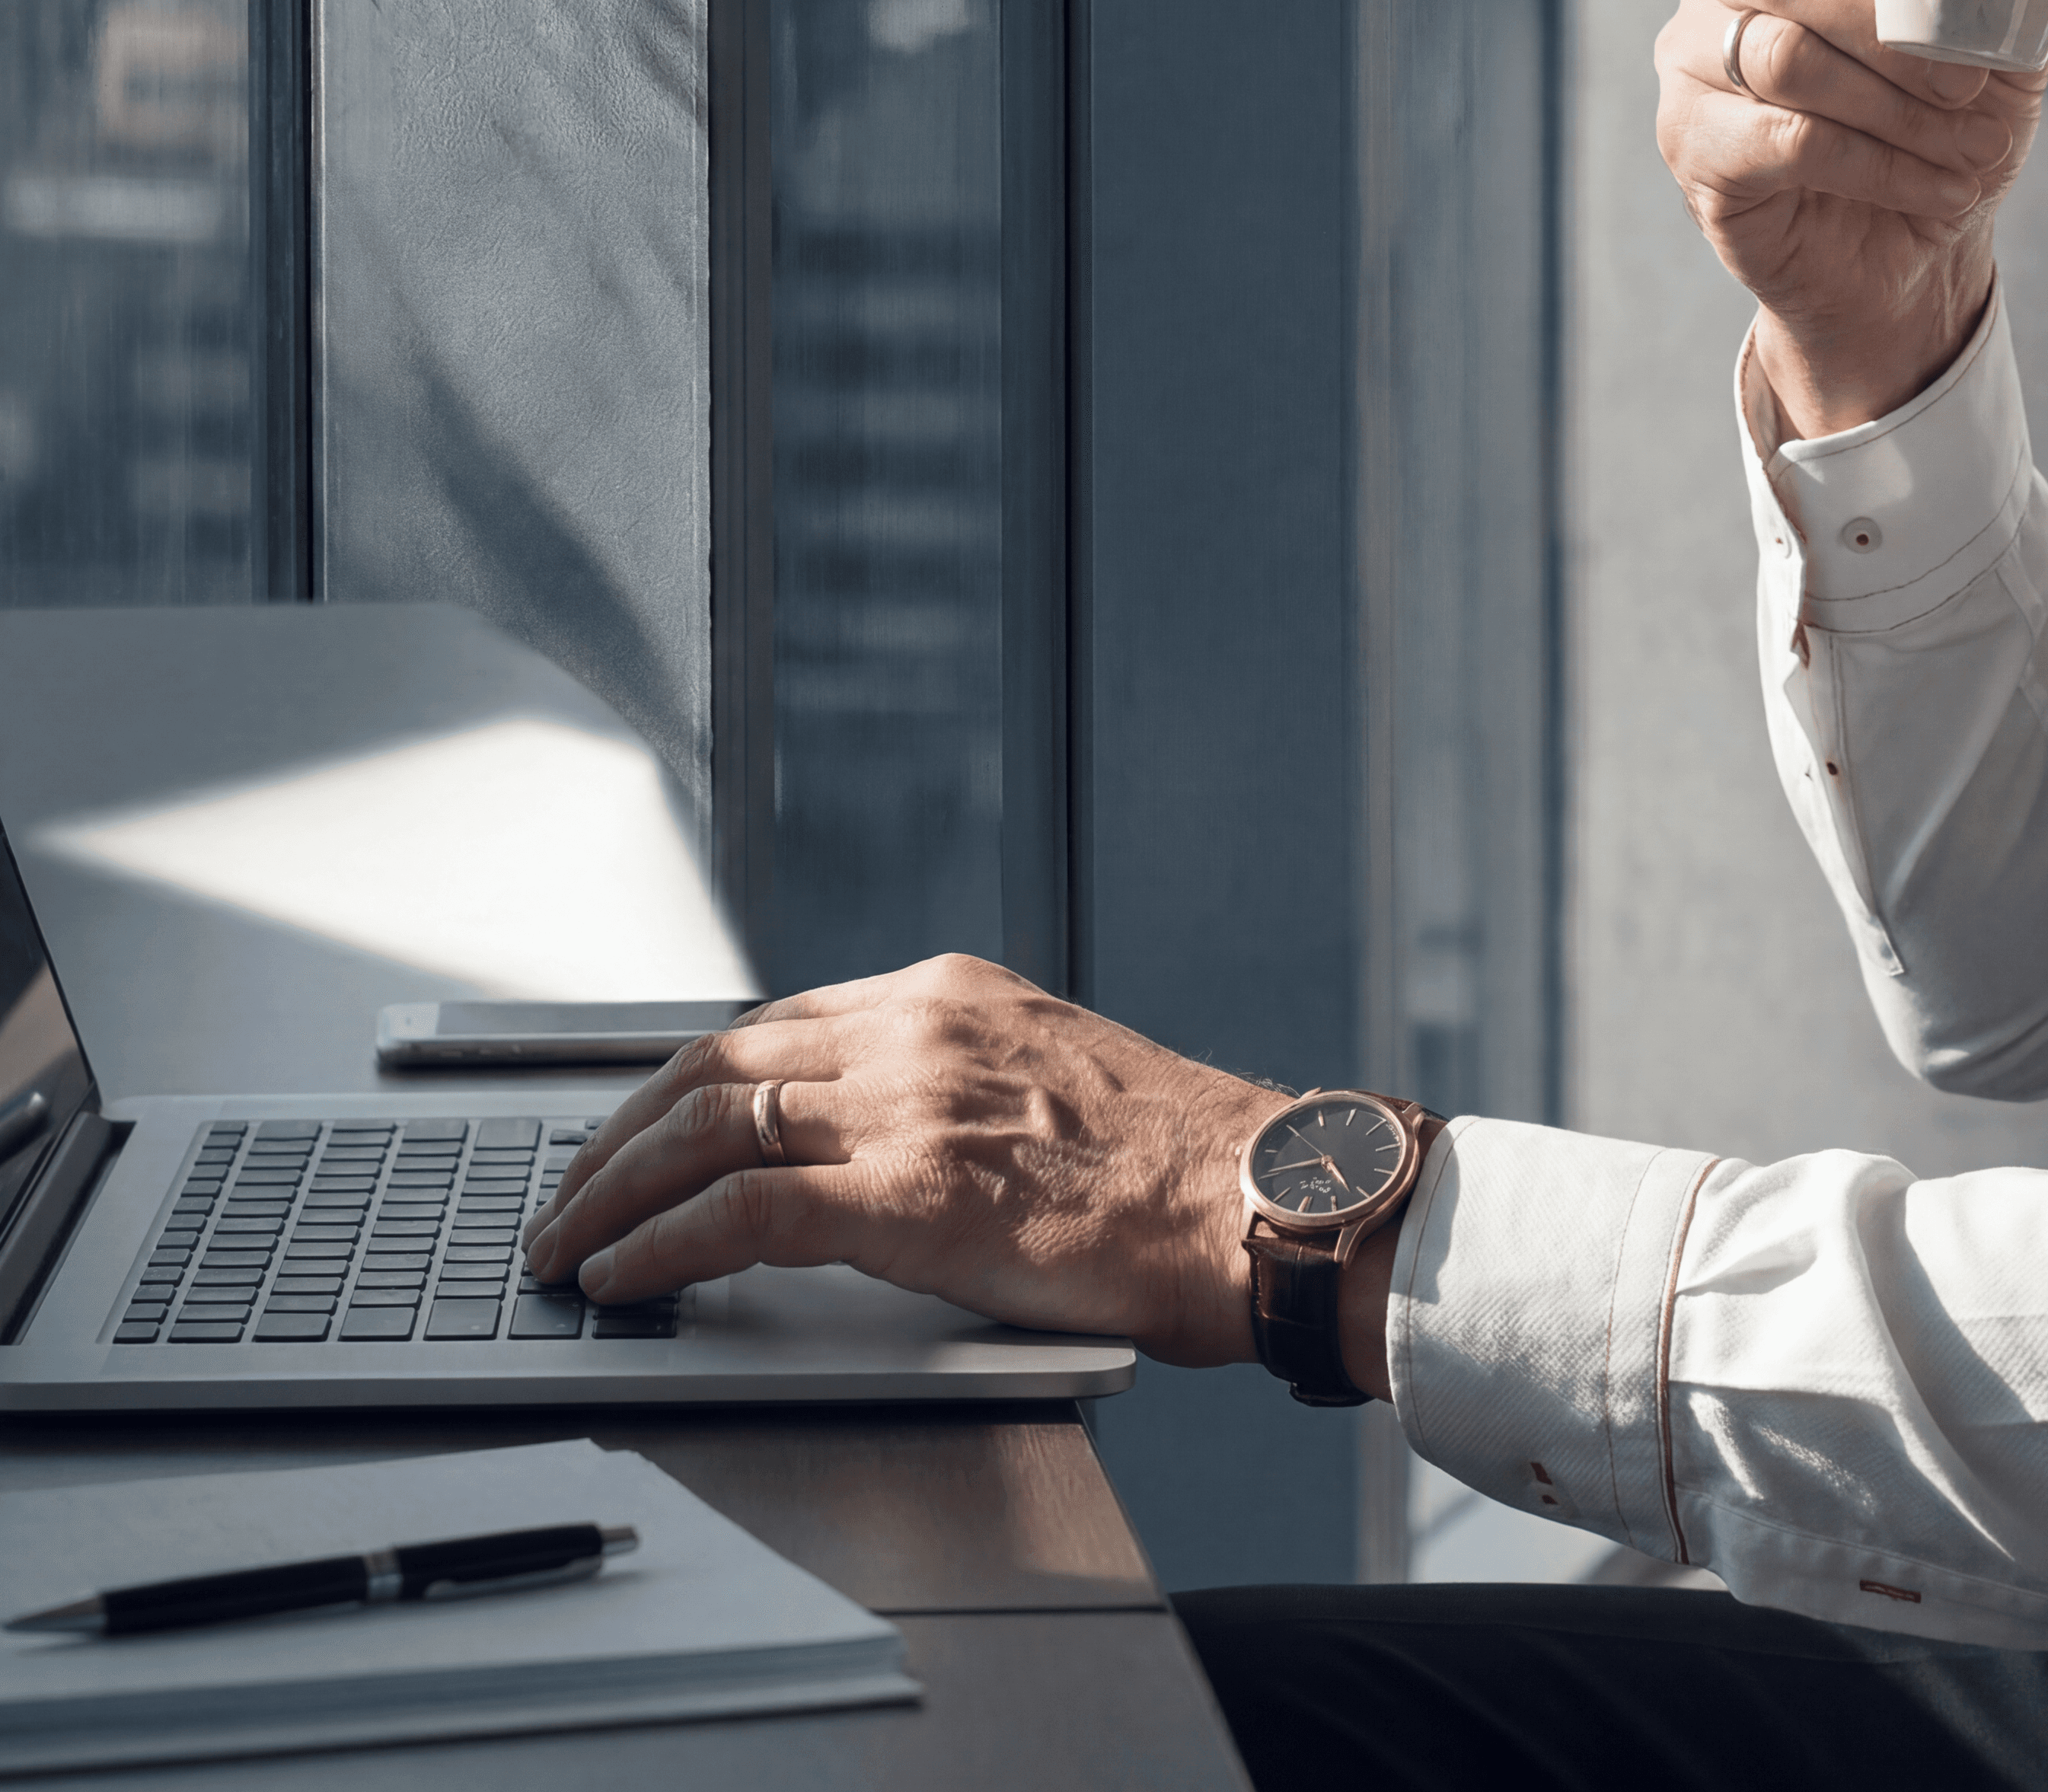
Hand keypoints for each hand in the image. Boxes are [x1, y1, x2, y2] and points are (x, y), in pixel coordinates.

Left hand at [518, 955, 1288, 1373]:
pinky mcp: (912, 1193)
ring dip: (610, 1192)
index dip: (680, 1085)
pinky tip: (624, 1278)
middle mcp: (921, 1027)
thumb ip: (957, 1089)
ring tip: (565, 1247)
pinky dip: (661, 1243)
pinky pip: (742, 1208)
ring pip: (708, 1122)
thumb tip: (871, 1150)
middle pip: (715, 1060)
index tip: (632, 1133)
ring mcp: (913, 1103)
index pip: (773, 1024)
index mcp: (953, 995)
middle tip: (565, 1195)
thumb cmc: (1177, 1169)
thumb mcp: (1053, 1083)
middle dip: (616, 1133)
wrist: (1256, 1203)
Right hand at [1656, 0, 2047, 432]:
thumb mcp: (2000, 47)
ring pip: (1786, 57)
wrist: (1908, 260)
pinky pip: (1785, 140)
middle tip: (1969, 87)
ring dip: (1898, 109)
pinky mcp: (1690, 142)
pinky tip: (1938, 191)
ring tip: (1972, 149)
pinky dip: (1880, 167)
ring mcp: (1691, 55)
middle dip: (1892, 25)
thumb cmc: (1946, 128)